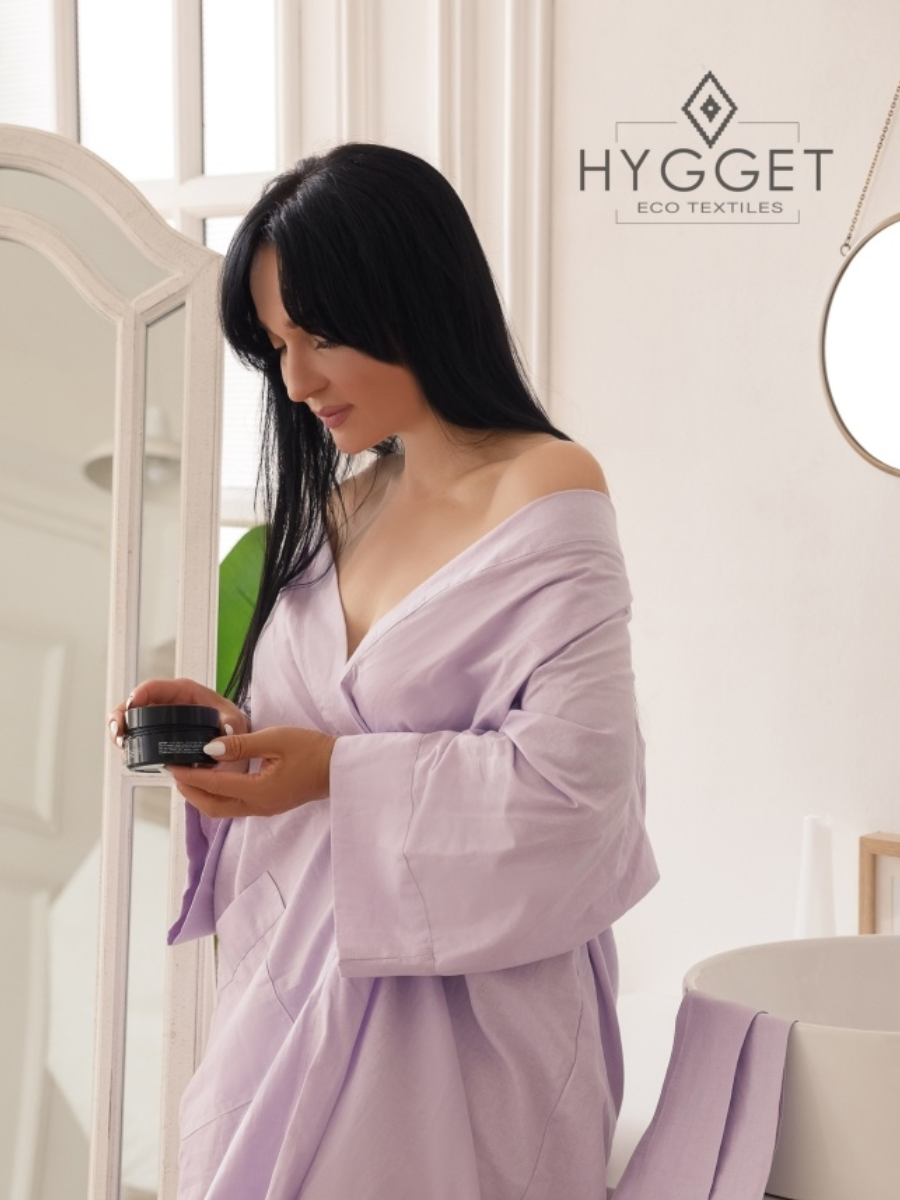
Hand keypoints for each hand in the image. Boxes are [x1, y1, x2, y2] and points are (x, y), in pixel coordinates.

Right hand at [107, 677, 249, 758]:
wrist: (231, 737)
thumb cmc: (231, 722)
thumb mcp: (235, 721)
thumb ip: (233, 725)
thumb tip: (224, 730)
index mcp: (183, 691)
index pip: (155, 687)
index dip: (140, 694)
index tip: (132, 705)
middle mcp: (166, 702)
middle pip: (134, 703)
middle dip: (121, 716)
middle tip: (119, 733)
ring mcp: (159, 718)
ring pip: (130, 720)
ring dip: (120, 731)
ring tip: (121, 746)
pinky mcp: (156, 733)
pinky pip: (135, 735)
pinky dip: (127, 743)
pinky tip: (126, 753)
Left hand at [166, 726, 337, 818]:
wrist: (338, 767)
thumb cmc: (312, 750)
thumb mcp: (275, 739)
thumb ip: (240, 745)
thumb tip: (209, 749)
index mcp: (257, 791)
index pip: (213, 785)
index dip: (189, 776)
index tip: (170, 765)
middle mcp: (257, 805)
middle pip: (212, 807)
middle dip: (189, 791)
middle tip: (175, 772)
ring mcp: (263, 808)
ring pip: (222, 810)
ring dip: (202, 795)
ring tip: (190, 775)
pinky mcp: (268, 805)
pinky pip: (234, 806)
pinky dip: (217, 795)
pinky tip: (215, 778)